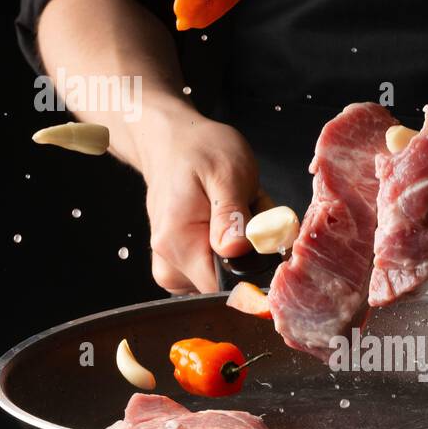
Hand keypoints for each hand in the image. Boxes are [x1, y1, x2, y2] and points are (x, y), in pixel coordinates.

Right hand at [134, 103, 263, 294]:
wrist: (171, 141)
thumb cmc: (199, 151)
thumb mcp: (227, 173)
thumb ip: (232, 215)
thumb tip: (236, 252)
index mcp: (178, 242)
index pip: (222, 287)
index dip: (252, 270)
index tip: (259, 236)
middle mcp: (168, 259)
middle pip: (226, 282)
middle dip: (248, 253)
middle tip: (246, 210)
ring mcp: (169, 262)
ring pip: (222, 276)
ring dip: (239, 248)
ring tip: (234, 211)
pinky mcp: (175, 260)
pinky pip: (211, 268)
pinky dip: (226, 248)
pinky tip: (224, 221)